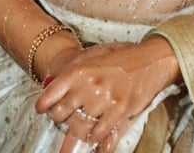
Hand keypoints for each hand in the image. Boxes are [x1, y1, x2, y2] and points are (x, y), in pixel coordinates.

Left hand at [35, 37, 179, 152]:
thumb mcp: (94, 54)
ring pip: (79, 128)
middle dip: (61, 118)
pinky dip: (94, 140)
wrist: (151, 59)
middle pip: (61, 115)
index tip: (42, 109)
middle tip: (66, 116)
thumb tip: (51, 84)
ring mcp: (105, 100)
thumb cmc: (123, 56)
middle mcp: (90, 85)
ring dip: (77, 132)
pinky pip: (99, 134)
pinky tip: (93, 137)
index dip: (43, 105)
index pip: (50, 94)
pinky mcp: (120, 111)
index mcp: (80, 69)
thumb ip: (72, 69)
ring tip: (79, 128)